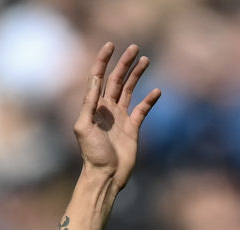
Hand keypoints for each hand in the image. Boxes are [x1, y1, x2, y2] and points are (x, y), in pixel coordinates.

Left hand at [73, 42, 160, 190]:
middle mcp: (107, 108)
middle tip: (135, 48)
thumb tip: (96, 78)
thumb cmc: (91, 153)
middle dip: (125, 63)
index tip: (111, 45)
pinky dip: (149, 100)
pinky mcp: (133, 128)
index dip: (104, 60)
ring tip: (146, 60)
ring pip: (130, 90)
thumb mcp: (83, 126)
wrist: (105, 175)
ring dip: (137, 75)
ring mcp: (121, 117)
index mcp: (93, 106)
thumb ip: (88, 102)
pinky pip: (142, 109)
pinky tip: (157, 91)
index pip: (99, 77)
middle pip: (116, 79)